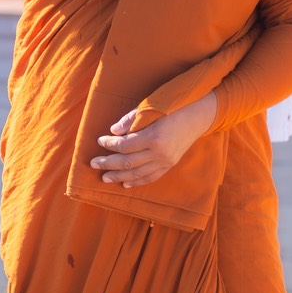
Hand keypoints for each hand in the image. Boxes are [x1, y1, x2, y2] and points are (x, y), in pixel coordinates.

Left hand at [90, 93, 217, 187]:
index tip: (99, 140)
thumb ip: (131, 120)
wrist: (197, 116)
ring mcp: (166, 161)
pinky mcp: (170, 165)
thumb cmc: (172, 108)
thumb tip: (113, 131)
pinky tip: (125, 184)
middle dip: (108, 164)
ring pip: (138, 174)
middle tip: (93, 163)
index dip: (110, 144)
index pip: (125, 145)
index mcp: (154, 137)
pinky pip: (151, 177)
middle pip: (128, 162)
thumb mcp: (150, 108)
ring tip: (104, 178)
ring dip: (119, 177)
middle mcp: (160, 153)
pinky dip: (137, 182)